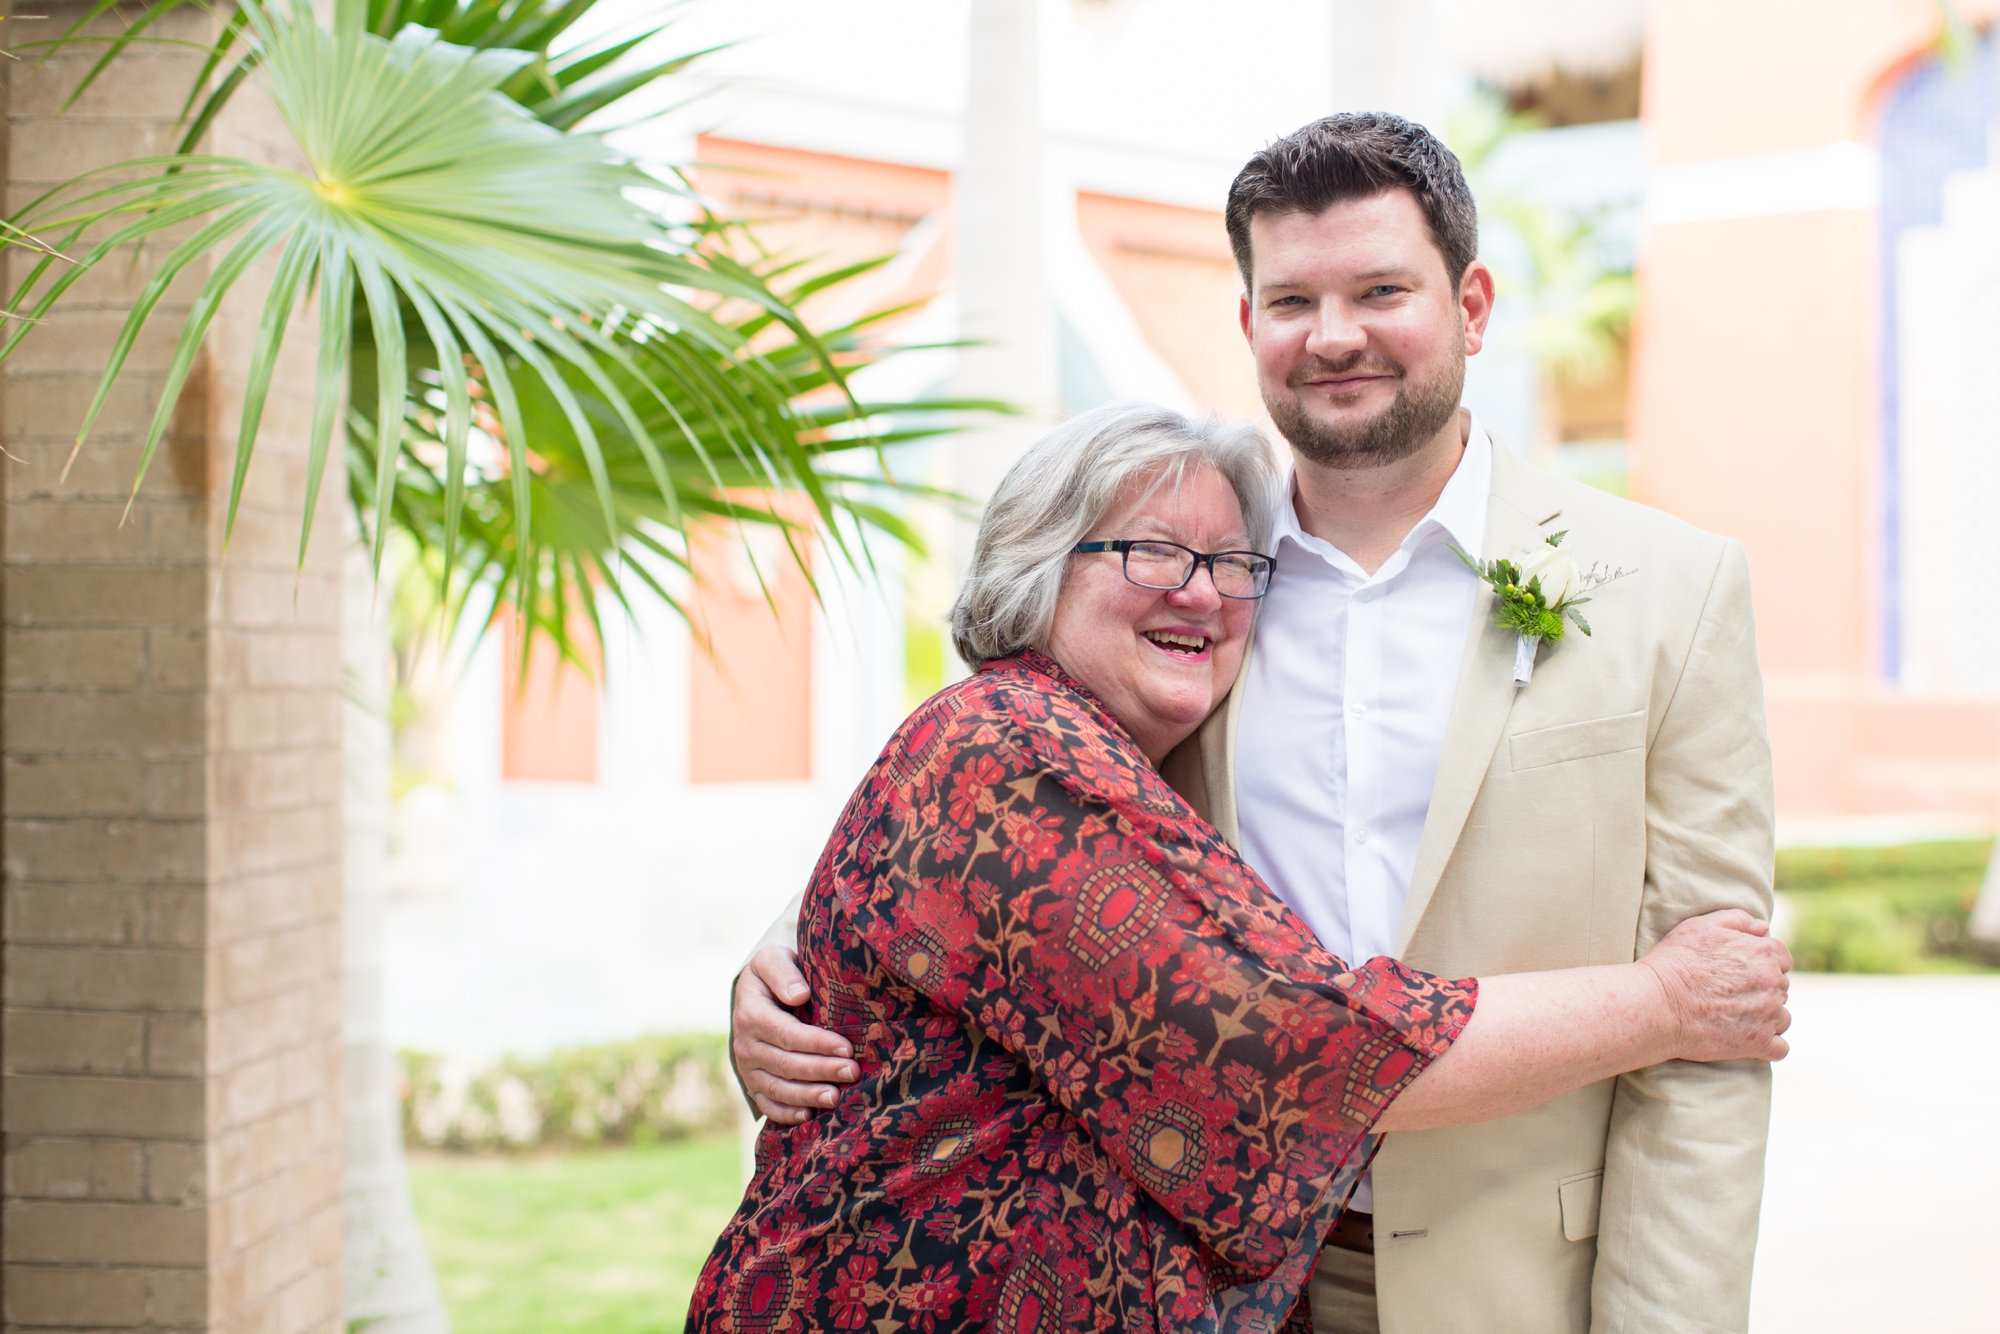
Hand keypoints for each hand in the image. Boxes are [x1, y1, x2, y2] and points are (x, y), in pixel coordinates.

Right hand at [730, 945, 857, 1123]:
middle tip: (853, 1072)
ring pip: (778, 1088)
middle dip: (822, 1070)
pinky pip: (768, 1104)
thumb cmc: (773, 973)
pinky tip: (810, 1116)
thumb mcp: (773, 959)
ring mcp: (748, 1068)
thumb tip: (799, 995)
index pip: (787, 1034)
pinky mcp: (753, 1084)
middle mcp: (745, 1045)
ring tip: (837, 1097)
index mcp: (751, 1014)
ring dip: (808, 1095)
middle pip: (786, 1064)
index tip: (846, 1047)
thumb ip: (783, 972)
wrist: (756, 992)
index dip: (817, 1043)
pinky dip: (787, 1114)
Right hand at [1639, 909, 1793, 1063]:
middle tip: (1730, 994)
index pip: (1781, 957)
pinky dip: (1769, 1046)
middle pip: (1780, 987)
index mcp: (1762, 953)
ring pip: (1782, 1017)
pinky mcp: (1759, 1043)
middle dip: (1762, 990)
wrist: (1657, 1003)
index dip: (1763, 963)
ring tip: (1735, 1018)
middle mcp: (1772, 983)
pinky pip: (1781, 1049)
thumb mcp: (1700, 926)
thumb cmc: (1674, 962)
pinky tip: (1748, 1041)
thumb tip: (1764, 928)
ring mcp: (1768, 1015)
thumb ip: (1737, 920)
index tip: (1742, 971)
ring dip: (1766, 1017)